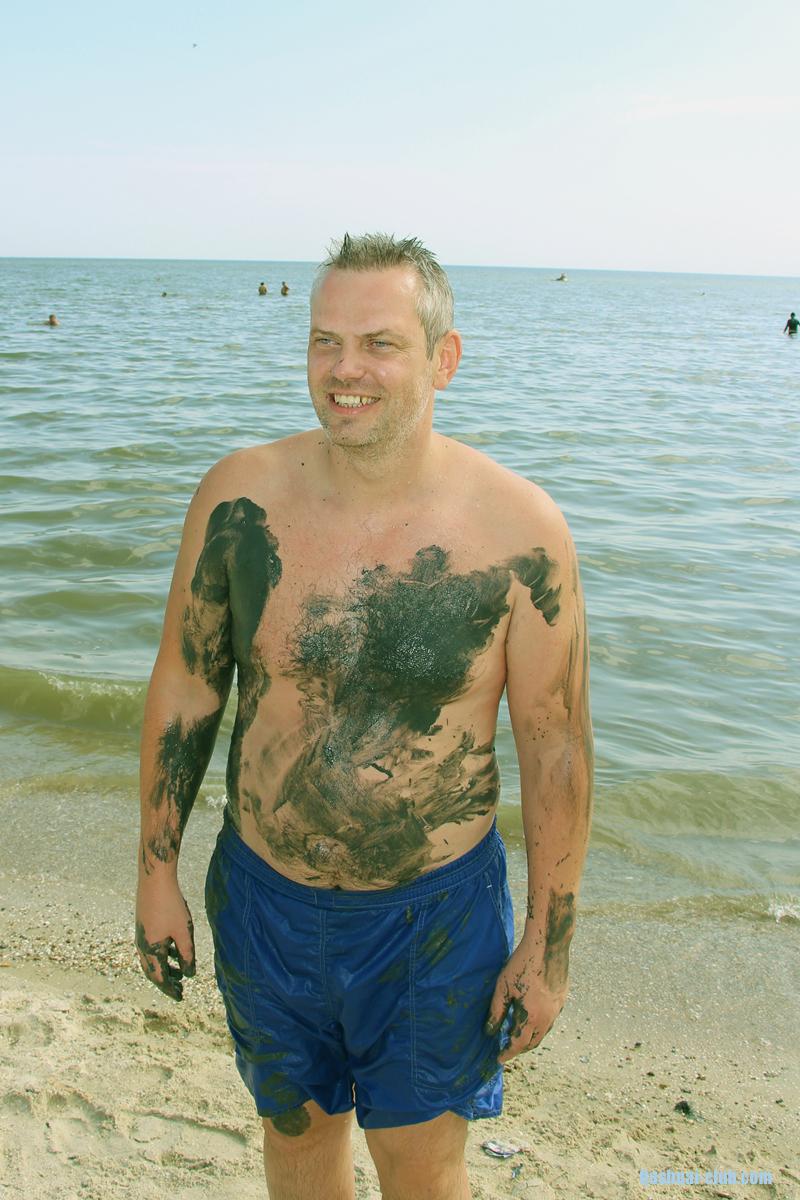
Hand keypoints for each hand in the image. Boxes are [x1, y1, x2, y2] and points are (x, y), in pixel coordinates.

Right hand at [135, 877, 195, 1000]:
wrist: (154, 880)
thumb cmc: (170, 905)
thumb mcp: (183, 932)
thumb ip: (187, 955)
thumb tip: (190, 974)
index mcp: (150, 950)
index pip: (160, 978)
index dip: (170, 990)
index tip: (181, 998)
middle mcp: (142, 946)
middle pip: (152, 972)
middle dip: (166, 982)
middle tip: (180, 990)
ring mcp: (141, 936)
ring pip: (151, 960)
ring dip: (165, 969)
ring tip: (179, 974)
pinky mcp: (144, 927)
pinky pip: (151, 949)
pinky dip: (162, 956)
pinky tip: (174, 951)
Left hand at [485, 942, 567, 1063]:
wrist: (549, 944)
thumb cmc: (522, 964)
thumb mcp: (503, 987)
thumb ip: (496, 1012)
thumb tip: (489, 1031)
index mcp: (533, 1017)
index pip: (519, 1044)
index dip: (508, 1053)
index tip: (499, 1058)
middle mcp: (548, 1017)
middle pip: (534, 1041)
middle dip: (520, 1047)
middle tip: (507, 1046)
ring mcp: (558, 1008)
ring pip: (544, 1031)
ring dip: (531, 1036)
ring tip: (517, 1030)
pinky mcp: (562, 997)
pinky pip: (551, 1018)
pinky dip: (540, 1023)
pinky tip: (532, 1014)